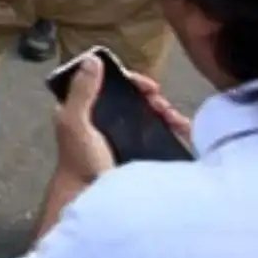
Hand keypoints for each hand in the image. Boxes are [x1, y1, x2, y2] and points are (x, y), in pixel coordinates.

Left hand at [51, 55, 188, 184]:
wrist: (90, 198)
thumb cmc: (78, 161)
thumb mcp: (75, 123)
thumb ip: (81, 92)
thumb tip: (92, 59)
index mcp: (85, 107)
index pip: (110, 82)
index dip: (130, 80)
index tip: (148, 86)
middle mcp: (104, 118)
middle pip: (134, 98)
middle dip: (152, 98)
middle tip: (162, 106)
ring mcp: (121, 135)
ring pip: (148, 114)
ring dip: (165, 112)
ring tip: (175, 120)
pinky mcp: (136, 151)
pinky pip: (158, 133)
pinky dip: (172, 129)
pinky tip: (182, 130)